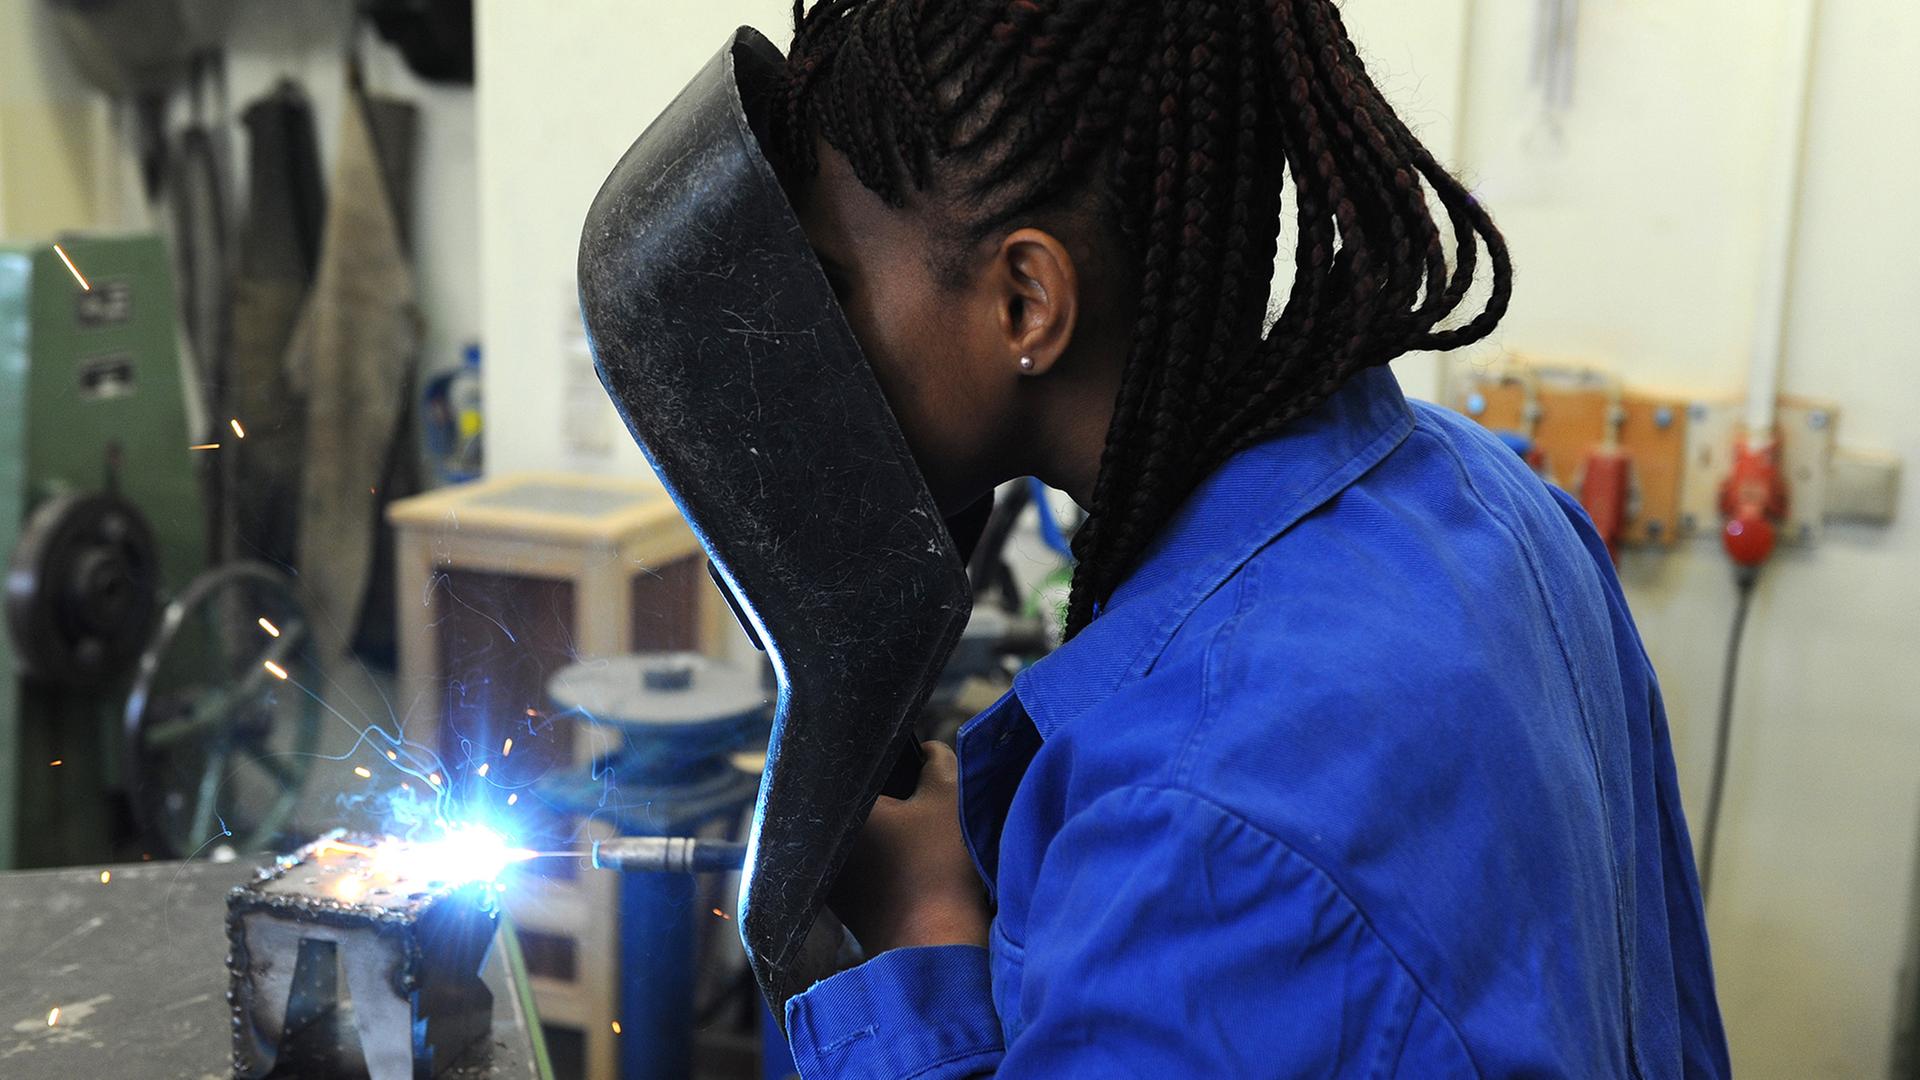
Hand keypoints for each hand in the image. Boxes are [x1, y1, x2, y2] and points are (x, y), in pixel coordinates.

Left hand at [829, 741, 990, 954]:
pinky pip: (861, 870)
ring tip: (917, 840)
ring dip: (883, 835)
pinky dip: (881, 865)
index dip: (891, 767)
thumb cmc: (938, 866)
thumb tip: (928, 751)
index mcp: (839, 809)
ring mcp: (828, 879)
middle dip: (886, 801)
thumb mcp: (948, 798)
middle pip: (856, 807)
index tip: (913, 772)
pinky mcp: (843, 907)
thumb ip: (938, 761)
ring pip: (858, 840)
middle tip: (919, 804)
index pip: (859, 771)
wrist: (935, 945)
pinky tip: (910, 870)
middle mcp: (821, 843)